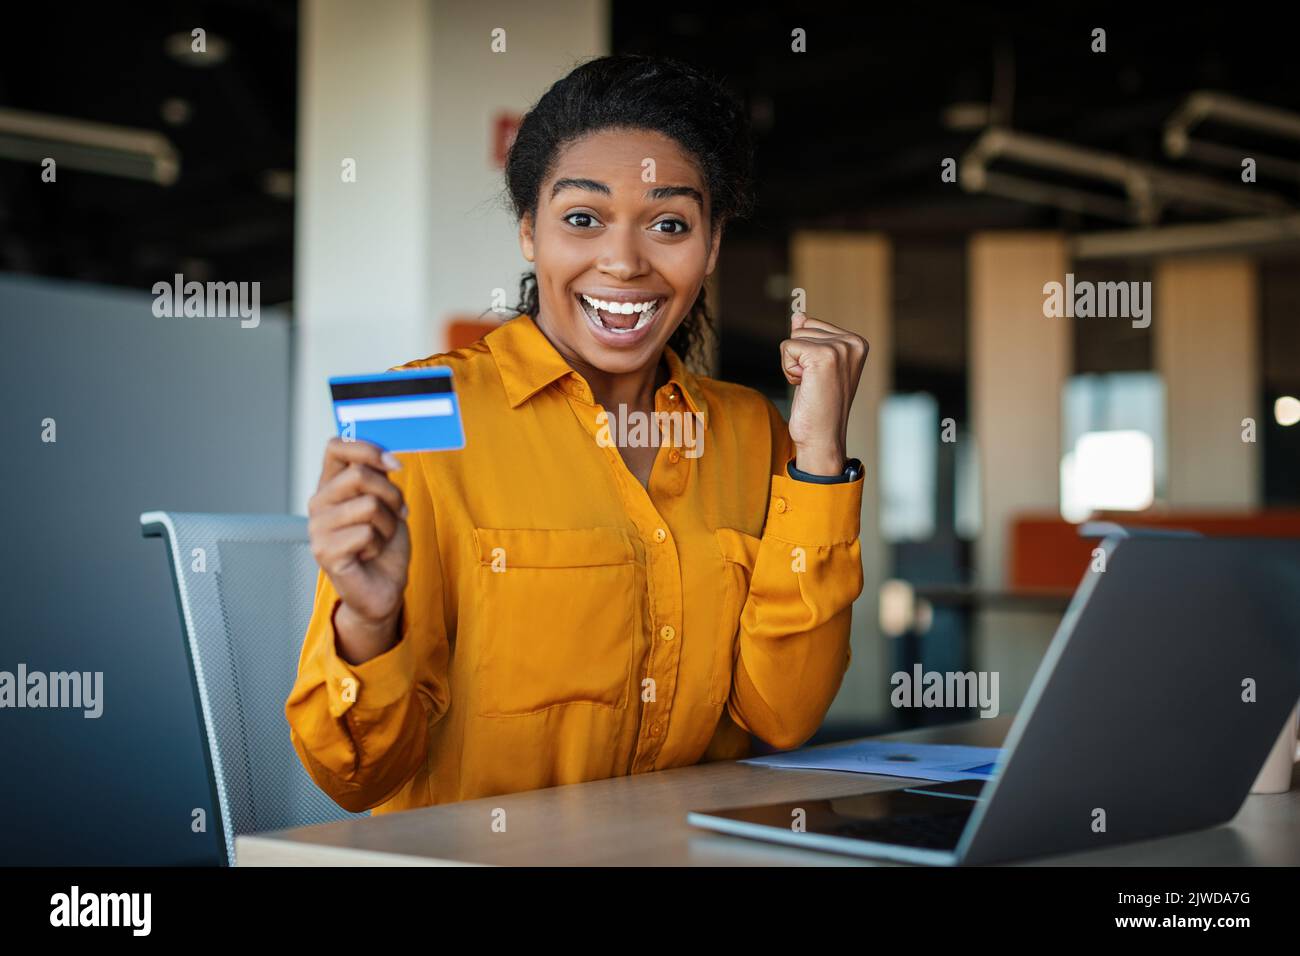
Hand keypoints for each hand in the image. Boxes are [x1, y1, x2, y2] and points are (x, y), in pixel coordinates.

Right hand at [307, 438, 410, 646]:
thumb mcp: (386, 502)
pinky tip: (369, 554)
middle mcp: (319, 503)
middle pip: (359, 474)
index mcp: (331, 485)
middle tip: (396, 513)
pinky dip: (379, 544)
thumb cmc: (384, 544)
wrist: (383, 587)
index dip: (368, 449)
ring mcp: (318, 528)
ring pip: (368, 504)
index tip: (394, 465)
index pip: (336, 446)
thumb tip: (385, 456)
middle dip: (391, 494)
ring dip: (388, 523)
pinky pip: (366, 533)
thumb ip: (379, 477)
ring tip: (380, 538)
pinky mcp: (325, 552)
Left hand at [780, 312, 868, 475]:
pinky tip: (804, 386)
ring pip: (793, 338)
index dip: (806, 352)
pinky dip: (788, 370)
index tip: (820, 376)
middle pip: (801, 328)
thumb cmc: (820, 406)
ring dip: (793, 365)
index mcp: (857, 342)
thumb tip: (799, 315)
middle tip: (814, 383)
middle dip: (799, 357)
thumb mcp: (816, 367)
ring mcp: (839, 348)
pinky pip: (787, 347)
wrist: (823, 437)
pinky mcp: (822, 357)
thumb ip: (810, 337)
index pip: (812, 325)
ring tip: (811, 386)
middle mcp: (852, 342)